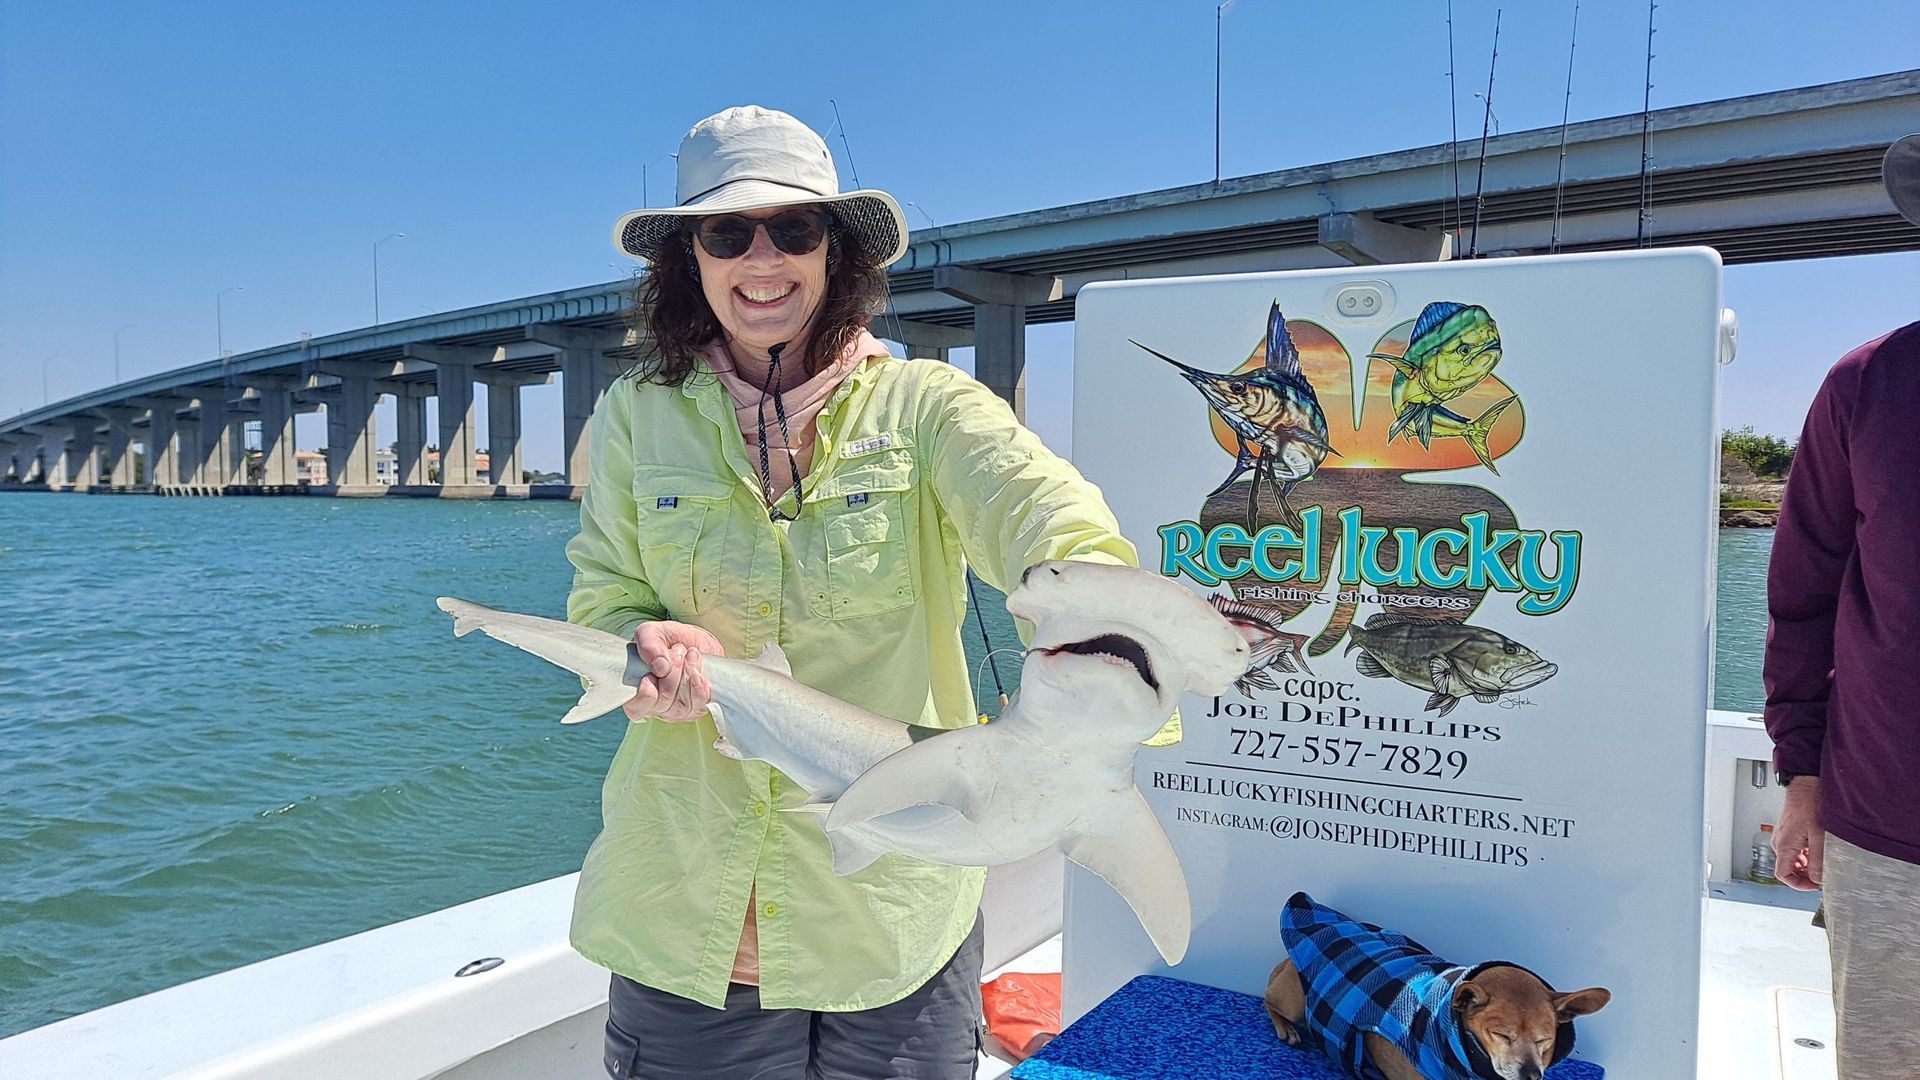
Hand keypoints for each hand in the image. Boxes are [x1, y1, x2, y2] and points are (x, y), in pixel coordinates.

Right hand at [626, 621, 722, 723]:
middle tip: (676, 651)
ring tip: (689, 654)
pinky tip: (699, 672)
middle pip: (662, 702)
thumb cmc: (670, 640)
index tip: (650, 675)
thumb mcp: (653, 632)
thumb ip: (648, 644)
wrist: (697, 642)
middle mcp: (656, 706)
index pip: (635, 708)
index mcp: (637, 691)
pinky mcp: (697, 706)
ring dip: (686, 674)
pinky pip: (699, 704)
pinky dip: (699, 685)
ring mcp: (677, 710)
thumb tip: (659, 666)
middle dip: (672, 672)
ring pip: (681, 704)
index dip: (645, 695)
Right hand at [1772, 776, 1823, 890]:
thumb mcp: (1819, 836)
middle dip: (1805, 876)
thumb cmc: (1810, 804)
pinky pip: (1794, 850)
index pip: (1783, 875)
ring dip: (1806, 866)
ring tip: (1822, 862)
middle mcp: (1779, 843)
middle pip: (1787, 869)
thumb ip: (1818, 859)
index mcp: (1784, 846)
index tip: (1814, 885)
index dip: (1798, 884)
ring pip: (1791, 861)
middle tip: (1822, 875)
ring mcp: (1783, 837)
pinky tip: (1818, 850)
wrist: (1805, 785)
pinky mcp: (1788, 832)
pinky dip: (1805, 856)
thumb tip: (1819, 879)